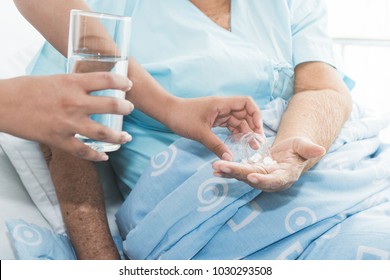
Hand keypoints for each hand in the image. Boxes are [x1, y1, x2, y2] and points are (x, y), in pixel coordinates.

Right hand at [1, 72, 133, 160]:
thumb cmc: (25, 89)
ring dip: (119, 136)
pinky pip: (83, 151)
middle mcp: (74, 102)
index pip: (106, 79)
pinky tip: (104, 157)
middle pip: (111, 105)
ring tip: (127, 137)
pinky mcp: (59, 140)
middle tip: (130, 108)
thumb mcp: (55, 79)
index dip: (122, 81)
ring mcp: (68, 123)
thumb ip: (75, 84)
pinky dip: (96, 156)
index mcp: (72, 83)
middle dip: (126, 107)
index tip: (128, 84)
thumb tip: (92, 87)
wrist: (1, 104)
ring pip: (103, 132)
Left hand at [166, 96, 262, 158]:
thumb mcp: (200, 133)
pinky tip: (238, 143)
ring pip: (237, 121)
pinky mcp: (214, 119)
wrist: (167, 113)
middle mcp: (222, 107)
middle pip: (245, 113)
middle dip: (252, 127)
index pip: (246, 103)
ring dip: (245, 132)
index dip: (255, 114)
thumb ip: (216, 145)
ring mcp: (218, 113)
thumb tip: (230, 159)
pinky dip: (235, 133)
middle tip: (256, 143)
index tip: (258, 129)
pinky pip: (229, 125)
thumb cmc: (182, 117)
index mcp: (222, 104)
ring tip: (250, 146)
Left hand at [212, 137, 325, 190]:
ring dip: (228, 172)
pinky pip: (239, 173)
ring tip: (215, 167)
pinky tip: (215, 169)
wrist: (289, 154)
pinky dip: (227, 171)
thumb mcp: (303, 146)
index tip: (251, 176)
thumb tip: (320, 150)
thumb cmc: (298, 149)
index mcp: (285, 175)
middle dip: (237, 173)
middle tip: (221, 167)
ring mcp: (260, 177)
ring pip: (243, 176)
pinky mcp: (251, 173)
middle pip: (253, 178)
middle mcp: (270, 180)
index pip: (274, 180)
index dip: (263, 179)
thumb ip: (309, 149)